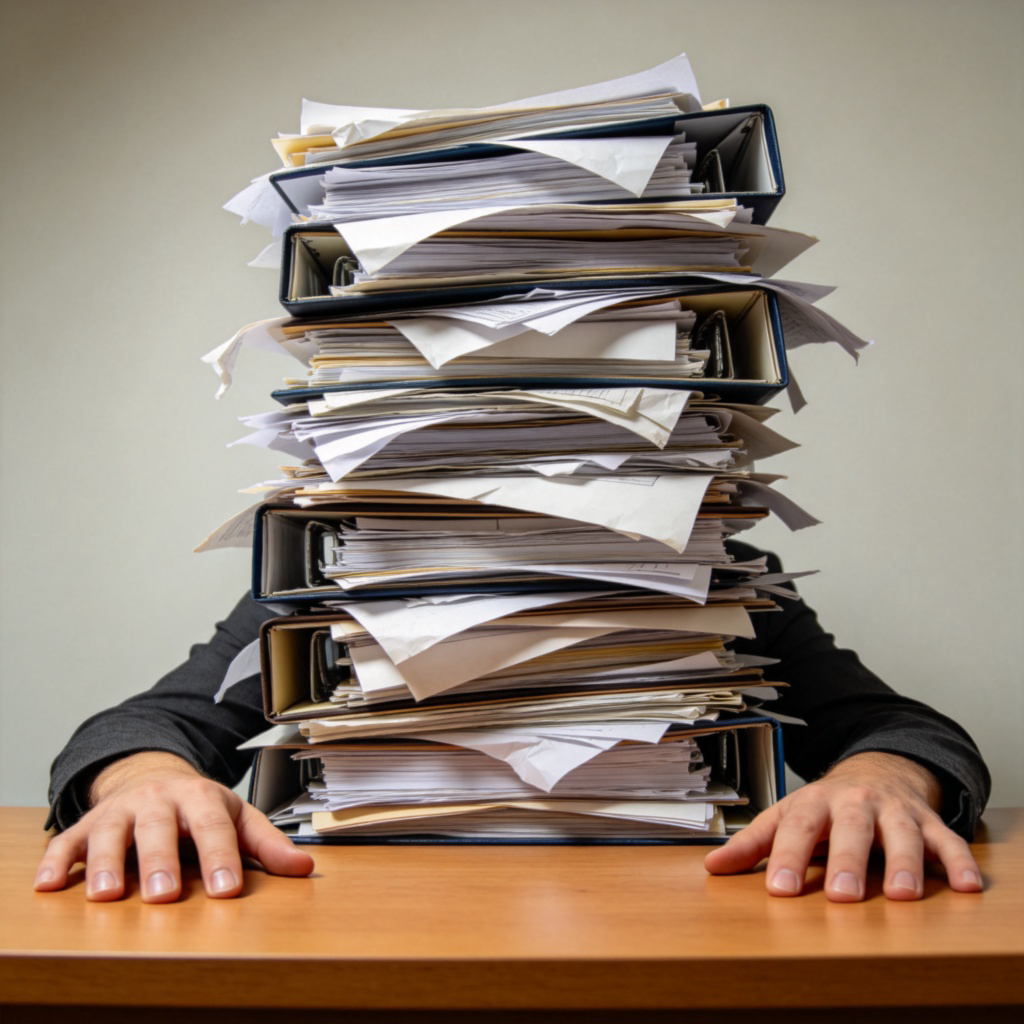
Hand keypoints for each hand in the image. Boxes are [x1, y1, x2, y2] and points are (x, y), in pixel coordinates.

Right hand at [34, 751, 314, 901]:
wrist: (153, 776)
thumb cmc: (200, 809)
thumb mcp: (239, 818)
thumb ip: (267, 845)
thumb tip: (305, 868)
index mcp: (201, 797)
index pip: (214, 828)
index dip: (221, 858)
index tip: (226, 889)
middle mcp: (159, 799)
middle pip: (160, 829)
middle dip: (161, 861)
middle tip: (165, 894)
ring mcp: (121, 810)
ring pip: (111, 833)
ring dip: (105, 863)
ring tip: (106, 895)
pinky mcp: (88, 823)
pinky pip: (68, 840)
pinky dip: (55, 860)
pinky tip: (48, 883)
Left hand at [703, 751, 982, 900]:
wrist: (877, 770)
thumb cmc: (825, 806)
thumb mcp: (787, 816)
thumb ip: (753, 843)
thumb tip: (711, 867)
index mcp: (814, 803)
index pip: (797, 829)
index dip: (787, 857)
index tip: (779, 890)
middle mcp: (854, 803)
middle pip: (850, 828)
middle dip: (847, 860)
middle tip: (844, 895)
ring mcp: (894, 811)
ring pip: (901, 834)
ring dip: (904, 863)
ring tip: (902, 895)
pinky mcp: (928, 822)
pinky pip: (948, 840)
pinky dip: (959, 861)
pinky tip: (966, 886)